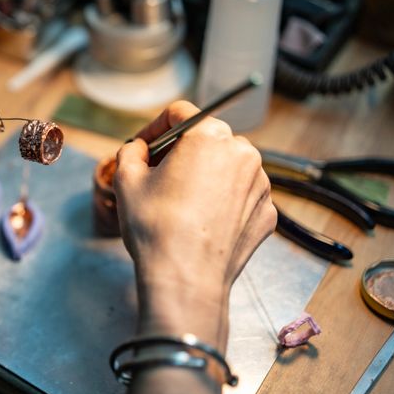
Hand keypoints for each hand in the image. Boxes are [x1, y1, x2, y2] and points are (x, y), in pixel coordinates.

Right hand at [114, 101, 275, 348]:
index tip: (143, 147)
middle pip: (206, 139)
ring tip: (178, 203)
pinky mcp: (267, 214)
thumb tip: (138, 149)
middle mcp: (244, 154)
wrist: (186, 279)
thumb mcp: (126, 179)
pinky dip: (220, 201)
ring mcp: (261, 186)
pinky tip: (199, 221)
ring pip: (225, 167)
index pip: (180, 113)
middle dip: (180, 152)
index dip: (154, 128)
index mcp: (210, 136)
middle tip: (156, 175)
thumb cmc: (155, 226)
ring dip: (202, 176)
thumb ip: (131, 151)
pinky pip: (239, 196)